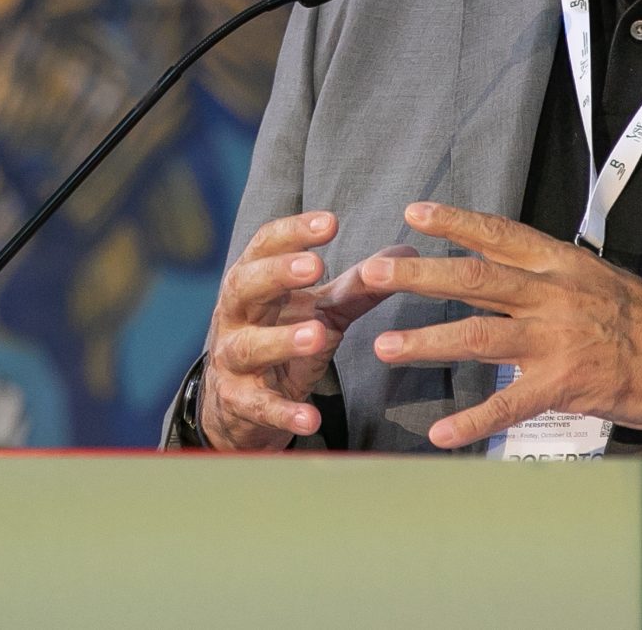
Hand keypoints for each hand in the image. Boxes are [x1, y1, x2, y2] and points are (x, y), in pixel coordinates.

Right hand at [198, 212, 413, 451]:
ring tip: (317, 335)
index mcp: (252, 281)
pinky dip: (284, 412)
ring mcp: (232, 359)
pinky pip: (259, 406)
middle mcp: (235, 315)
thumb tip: (409, 254)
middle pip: (246, 286)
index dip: (294, 232)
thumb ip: (358, 285)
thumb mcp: (321, 310)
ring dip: (281, 340)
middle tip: (314, 266)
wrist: (240, 403)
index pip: (265, 246)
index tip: (331, 222)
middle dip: (277, 274)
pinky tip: (311, 419)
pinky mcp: (239, 402)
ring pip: (249, 346)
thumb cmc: (283, 336)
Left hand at [360, 201, 641, 449]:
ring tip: (387, 346)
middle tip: (374, 275)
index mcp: (558, 264)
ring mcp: (555, 342)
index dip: (453, 222)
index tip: (413, 213)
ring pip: (479, 337)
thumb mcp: (589, 274)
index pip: (497, 234)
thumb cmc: (640, 318)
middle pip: (474, 279)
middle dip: (418, 276)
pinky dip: (472, 421)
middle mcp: (552, 296)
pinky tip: (442, 432)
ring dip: (427, 341)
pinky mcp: (562, 386)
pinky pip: (508, 405)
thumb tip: (489, 255)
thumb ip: (540, 268)